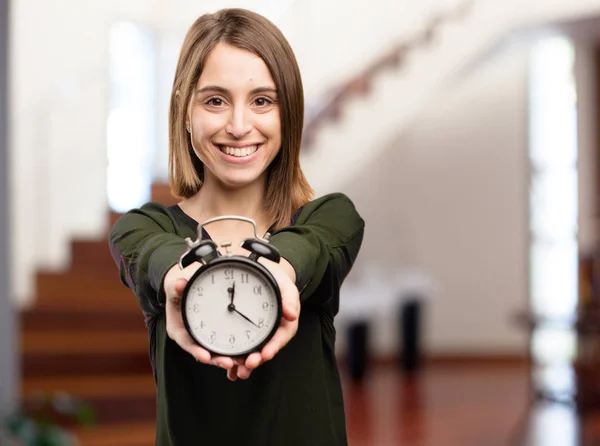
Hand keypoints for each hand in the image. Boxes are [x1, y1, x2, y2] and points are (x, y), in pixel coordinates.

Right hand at [163, 263, 235, 370]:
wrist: (187, 284)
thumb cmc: (180, 288)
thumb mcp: (175, 286)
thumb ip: (176, 287)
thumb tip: (179, 284)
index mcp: (179, 329)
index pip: (187, 343)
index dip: (196, 351)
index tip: (205, 357)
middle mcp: (192, 337)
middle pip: (204, 352)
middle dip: (216, 359)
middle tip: (229, 363)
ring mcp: (205, 337)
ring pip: (217, 351)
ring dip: (229, 358)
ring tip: (241, 361)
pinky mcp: (217, 334)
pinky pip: (226, 344)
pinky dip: (235, 350)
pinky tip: (247, 353)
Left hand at [230, 256, 299, 380]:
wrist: (262, 276)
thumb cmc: (276, 281)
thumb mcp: (285, 286)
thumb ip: (289, 298)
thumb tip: (292, 315)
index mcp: (284, 324)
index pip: (280, 337)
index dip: (274, 347)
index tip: (266, 354)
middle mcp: (271, 333)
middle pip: (265, 349)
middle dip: (257, 360)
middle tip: (249, 365)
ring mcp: (258, 336)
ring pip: (252, 353)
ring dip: (245, 364)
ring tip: (237, 371)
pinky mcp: (244, 334)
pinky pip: (241, 349)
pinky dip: (235, 361)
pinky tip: (228, 371)